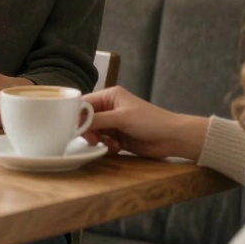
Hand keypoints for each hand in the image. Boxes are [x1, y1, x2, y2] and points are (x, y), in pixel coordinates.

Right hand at [82, 85, 207, 160]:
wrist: (171, 137)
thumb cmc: (149, 120)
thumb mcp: (121, 118)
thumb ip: (97, 120)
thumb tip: (77, 123)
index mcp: (110, 96)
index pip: (85, 103)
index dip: (77, 114)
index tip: (73, 127)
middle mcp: (110, 108)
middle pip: (88, 119)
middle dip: (88, 130)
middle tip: (92, 139)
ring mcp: (115, 123)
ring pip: (95, 132)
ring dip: (98, 139)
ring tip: (107, 144)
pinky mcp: (119, 137)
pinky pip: (104, 142)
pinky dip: (107, 146)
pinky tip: (116, 147)